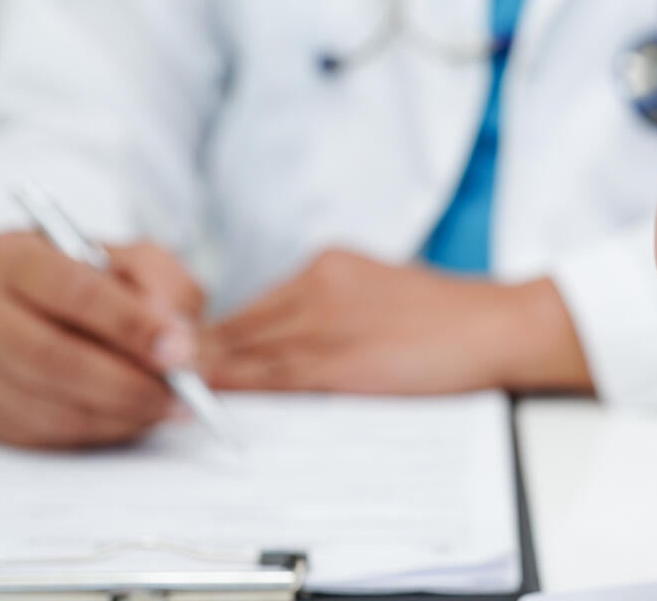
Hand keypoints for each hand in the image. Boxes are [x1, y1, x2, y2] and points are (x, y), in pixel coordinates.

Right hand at [0, 233, 199, 447]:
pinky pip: (41, 432)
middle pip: (50, 355)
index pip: (71, 290)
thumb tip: (174, 337)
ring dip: (119, 411)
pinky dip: (99, 429)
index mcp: (11, 255)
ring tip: (168, 405)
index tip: (178, 351)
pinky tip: (134, 416)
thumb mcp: (143, 264)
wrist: (72, 310)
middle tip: (181, 391)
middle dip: (125, 380)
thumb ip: (163, 289)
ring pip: (45, 402)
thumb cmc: (105, 282)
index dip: (129, 324)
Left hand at [202, 249, 591, 394]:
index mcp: (331, 263)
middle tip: (162, 370)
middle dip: (202, 349)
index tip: (193, 351)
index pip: (257, 303)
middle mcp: (318, 282)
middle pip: (243, 322)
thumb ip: (334, 307)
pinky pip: (270, 374)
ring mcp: (325, 320)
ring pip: (248, 347)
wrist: (495, 327)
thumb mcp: (381, 292)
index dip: (218, 331)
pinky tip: (208, 395)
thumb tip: (292, 335)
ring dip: (206, 368)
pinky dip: (234, 385)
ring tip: (171, 385)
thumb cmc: (448, 317)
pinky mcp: (337, 359)